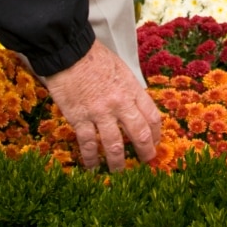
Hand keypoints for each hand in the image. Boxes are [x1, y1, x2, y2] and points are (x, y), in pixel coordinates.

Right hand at [44, 39, 160, 171]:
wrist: (70, 52)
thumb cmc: (95, 57)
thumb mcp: (121, 69)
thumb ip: (129, 90)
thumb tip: (135, 108)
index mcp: (132, 89)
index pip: (152, 116)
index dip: (156, 133)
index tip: (155, 143)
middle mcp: (120, 103)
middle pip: (139, 134)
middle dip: (145, 152)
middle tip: (146, 163)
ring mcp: (100, 112)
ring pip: (115, 146)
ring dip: (119, 164)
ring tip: (120, 174)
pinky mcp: (80, 118)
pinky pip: (89, 145)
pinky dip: (91, 160)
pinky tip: (92, 169)